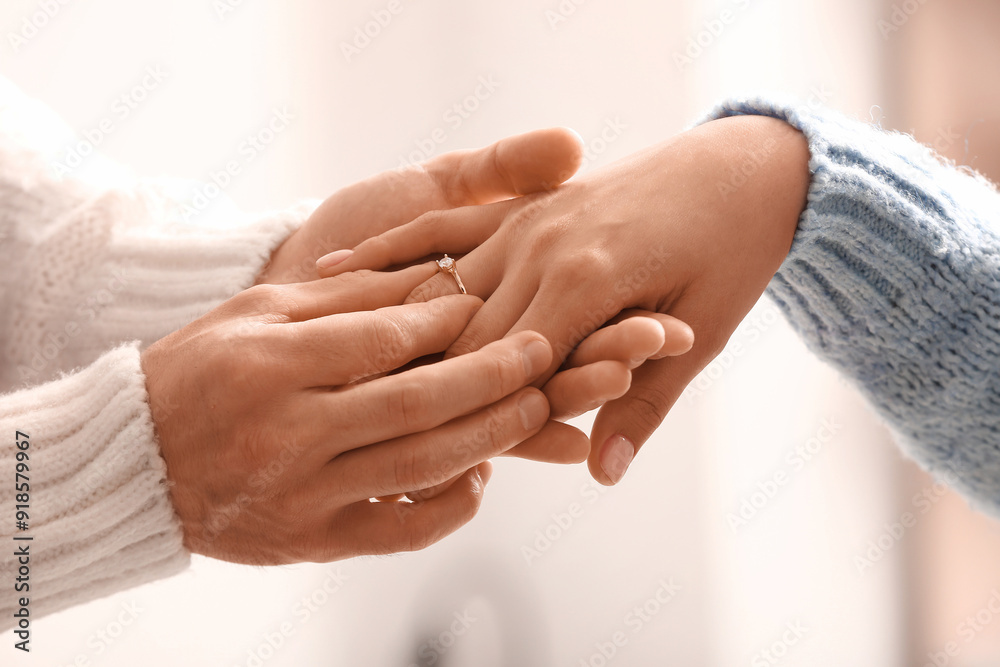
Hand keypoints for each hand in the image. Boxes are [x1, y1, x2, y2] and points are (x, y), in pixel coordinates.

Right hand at [141, 265, 557, 563]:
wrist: (137, 459)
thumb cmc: (202, 369)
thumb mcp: (259, 312)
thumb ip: (348, 297)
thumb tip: (437, 278)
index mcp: (270, 365)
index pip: (379, 340)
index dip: (445, 320)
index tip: (491, 300)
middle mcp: (287, 433)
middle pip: (413, 405)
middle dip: (489, 377)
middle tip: (544, 353)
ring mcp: (302, 495)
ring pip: (418, 468)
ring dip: (487, 437)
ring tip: (535, 408)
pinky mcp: (312, 542)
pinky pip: (401, 531)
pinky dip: (450, 507)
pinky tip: (481, 475)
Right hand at [319, 115, 809, 483]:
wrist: (745, 165)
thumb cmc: (734, 251)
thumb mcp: (703, 329)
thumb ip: (645, 401)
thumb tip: (603, 471)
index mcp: (589, 279)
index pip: (509, 366)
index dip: (464, 416)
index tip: (406, 457)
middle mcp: (543, 246)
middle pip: (461, 331)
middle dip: (412, 382)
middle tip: (339, 425)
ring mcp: (527, 218)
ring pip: (443, 285)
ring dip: (384, 323)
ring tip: (310, 363)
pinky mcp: (520, 201)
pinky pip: (440, 224)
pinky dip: (387, 248)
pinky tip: (331, 265)